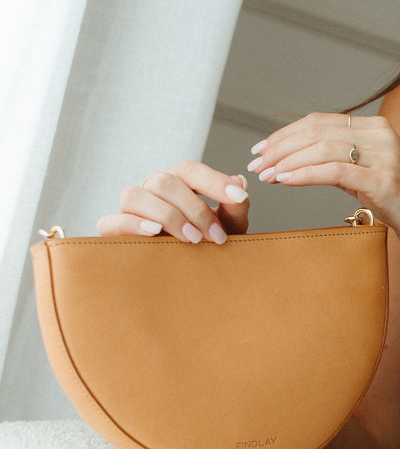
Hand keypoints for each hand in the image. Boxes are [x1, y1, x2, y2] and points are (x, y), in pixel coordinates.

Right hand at [97, 162, 249, 242]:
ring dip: (167, 216)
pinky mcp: (113, 231)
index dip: (214, 181)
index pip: (190, 170)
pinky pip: (111, 221)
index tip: (238, 196)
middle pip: (163, 181)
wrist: (191, 278)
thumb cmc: (210, 245)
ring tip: (192, 239)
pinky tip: (155, 233)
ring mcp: (130, 210)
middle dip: (194, 208)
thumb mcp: (230, 228)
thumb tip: (240, 182)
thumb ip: (235, 208)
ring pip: (135, 195)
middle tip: (216, 236)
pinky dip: (132, 225)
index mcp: (179, 182)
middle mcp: (152, 190)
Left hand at [247, 113, 399, 261]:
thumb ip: (346, 162)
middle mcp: (382, 135)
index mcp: (377, 128)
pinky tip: (285, 181)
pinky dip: (304, 175)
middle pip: (316, 131)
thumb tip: (305, 159)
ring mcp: (385, 156)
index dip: (286, 133)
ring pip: (321, 149)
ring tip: (266, 175)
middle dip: (279, 146)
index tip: (262, 149)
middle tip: (255, 162)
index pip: (320, 122)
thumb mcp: (373, 176)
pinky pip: (334, 172)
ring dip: (287, 161)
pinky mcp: (383, 180)